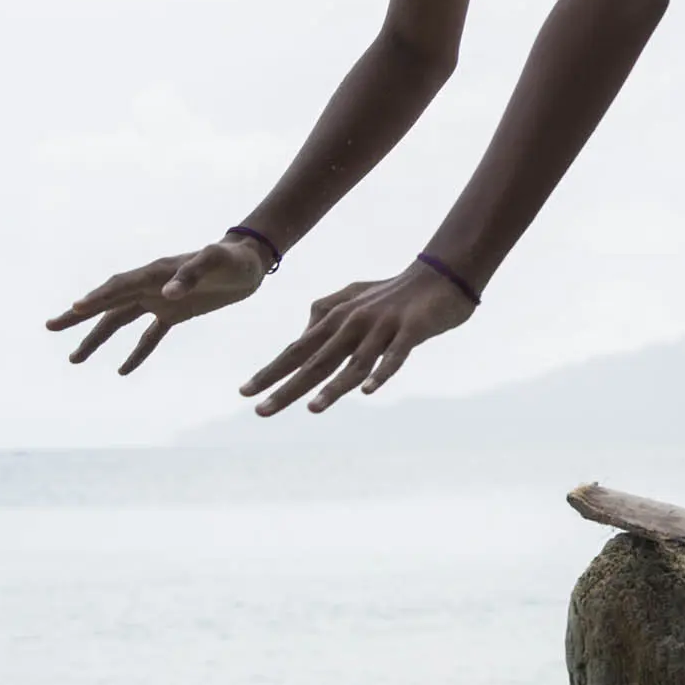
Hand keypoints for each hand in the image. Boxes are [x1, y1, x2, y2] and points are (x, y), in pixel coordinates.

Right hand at [45, 237, 269, 373]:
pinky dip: (136, 352)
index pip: (120, 286)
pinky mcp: (174, 314)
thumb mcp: (216, 261)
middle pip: (108, 303)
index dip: (98, 297)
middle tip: (50, 327)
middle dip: (79, 316)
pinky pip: (149, 336)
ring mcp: (159, 300)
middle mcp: (151, 285)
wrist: (250, 262)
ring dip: (98, 338)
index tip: (75, 308)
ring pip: (120, 321)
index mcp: (156, 272)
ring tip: (75, 358)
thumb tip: (168, 294)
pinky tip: (122, 370)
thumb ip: (192, 274)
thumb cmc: (232, 257)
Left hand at [240, 262, 475, 415]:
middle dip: (286, 386)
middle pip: (316, 361)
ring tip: (312, 408)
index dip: (270, 371)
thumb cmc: (395, 290)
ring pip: (354, 363)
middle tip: (260, 410)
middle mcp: (353, 323)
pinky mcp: (411, 330)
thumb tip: (302, 333)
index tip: (244, 392)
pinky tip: (370, 392)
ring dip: (333, 387)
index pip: (296, 350)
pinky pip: (395, 355)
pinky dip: (382, 373)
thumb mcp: (354, 296)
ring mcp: (382, 327)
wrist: (440, 274)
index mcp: (337, 318)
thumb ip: (325, 310)